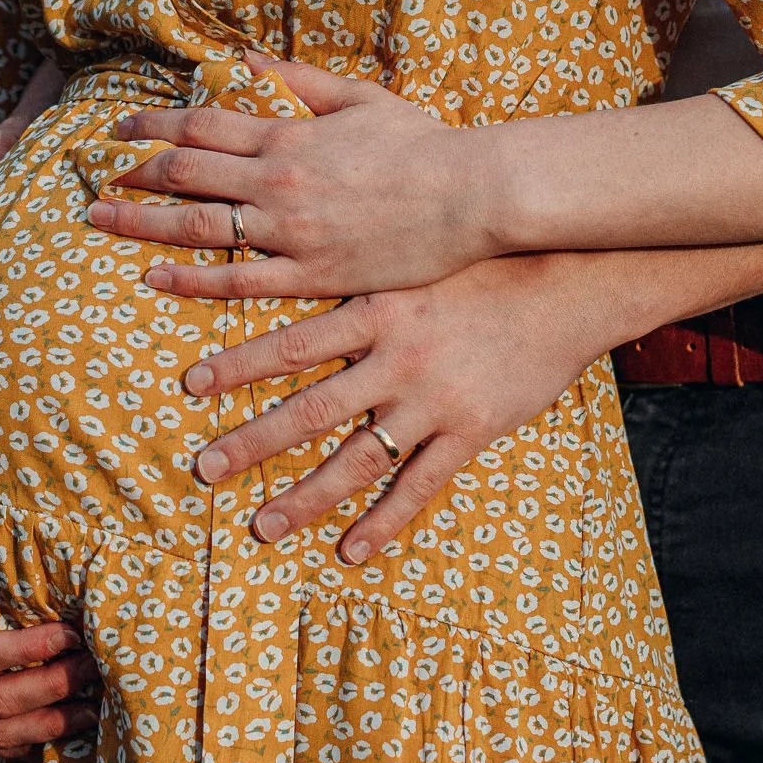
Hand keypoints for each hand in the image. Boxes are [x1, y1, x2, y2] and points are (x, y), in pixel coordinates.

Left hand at [87, 57, 492, 300]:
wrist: (471, 194)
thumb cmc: (424, 145)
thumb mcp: (361, 98)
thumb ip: (301, 81)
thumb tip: (249, 60)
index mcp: (289, 135)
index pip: (201, 124)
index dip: (154, 124)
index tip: (121, 128)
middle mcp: (279, 180)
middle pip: (185, 173)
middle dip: (133, 176)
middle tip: (99, 181)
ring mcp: (292, 230)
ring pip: (197, 226)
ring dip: (141, 223)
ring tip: (101, 223)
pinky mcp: (312, 274)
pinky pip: (237, 280)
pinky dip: (190, 278)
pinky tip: (155, 276)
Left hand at [182, 238, 762, 557]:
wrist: (572, 282)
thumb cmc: (490, 256)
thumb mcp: (417, 239)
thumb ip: (359, 241)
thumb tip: (307, 210)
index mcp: (376, 310)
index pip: (291, 342)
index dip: (237, 364)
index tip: (190, 383)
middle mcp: (395, 360)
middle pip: (308, 409)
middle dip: (251, 443)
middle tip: (203, 469)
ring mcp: (432, 401)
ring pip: (356, 461)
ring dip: (304, 499)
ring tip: (262, 527)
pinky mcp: (471, 432)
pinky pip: (419, 486)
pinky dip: (385, 522)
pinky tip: (353, 552)